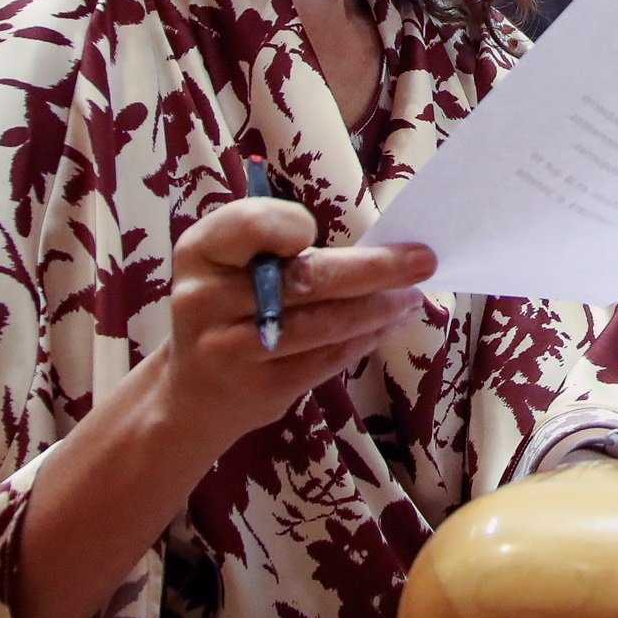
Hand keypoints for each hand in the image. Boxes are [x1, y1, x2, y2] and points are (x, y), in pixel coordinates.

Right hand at [146, 197, 436, 453]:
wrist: (193, 392)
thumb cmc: (229, 306)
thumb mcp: (232, 263)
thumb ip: (278, 245)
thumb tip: (378, 240)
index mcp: (201, 251)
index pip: (251, 225)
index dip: (291, 226)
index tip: (314, 232)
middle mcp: (206, 300)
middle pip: (305, 279)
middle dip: (374, 268)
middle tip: (424, 259)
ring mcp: (231, 350)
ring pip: (324, 324)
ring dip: (379, 308)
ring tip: (413, 295)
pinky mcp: (260, 388)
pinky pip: (326, 359)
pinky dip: (365, 339)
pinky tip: (388, 324)